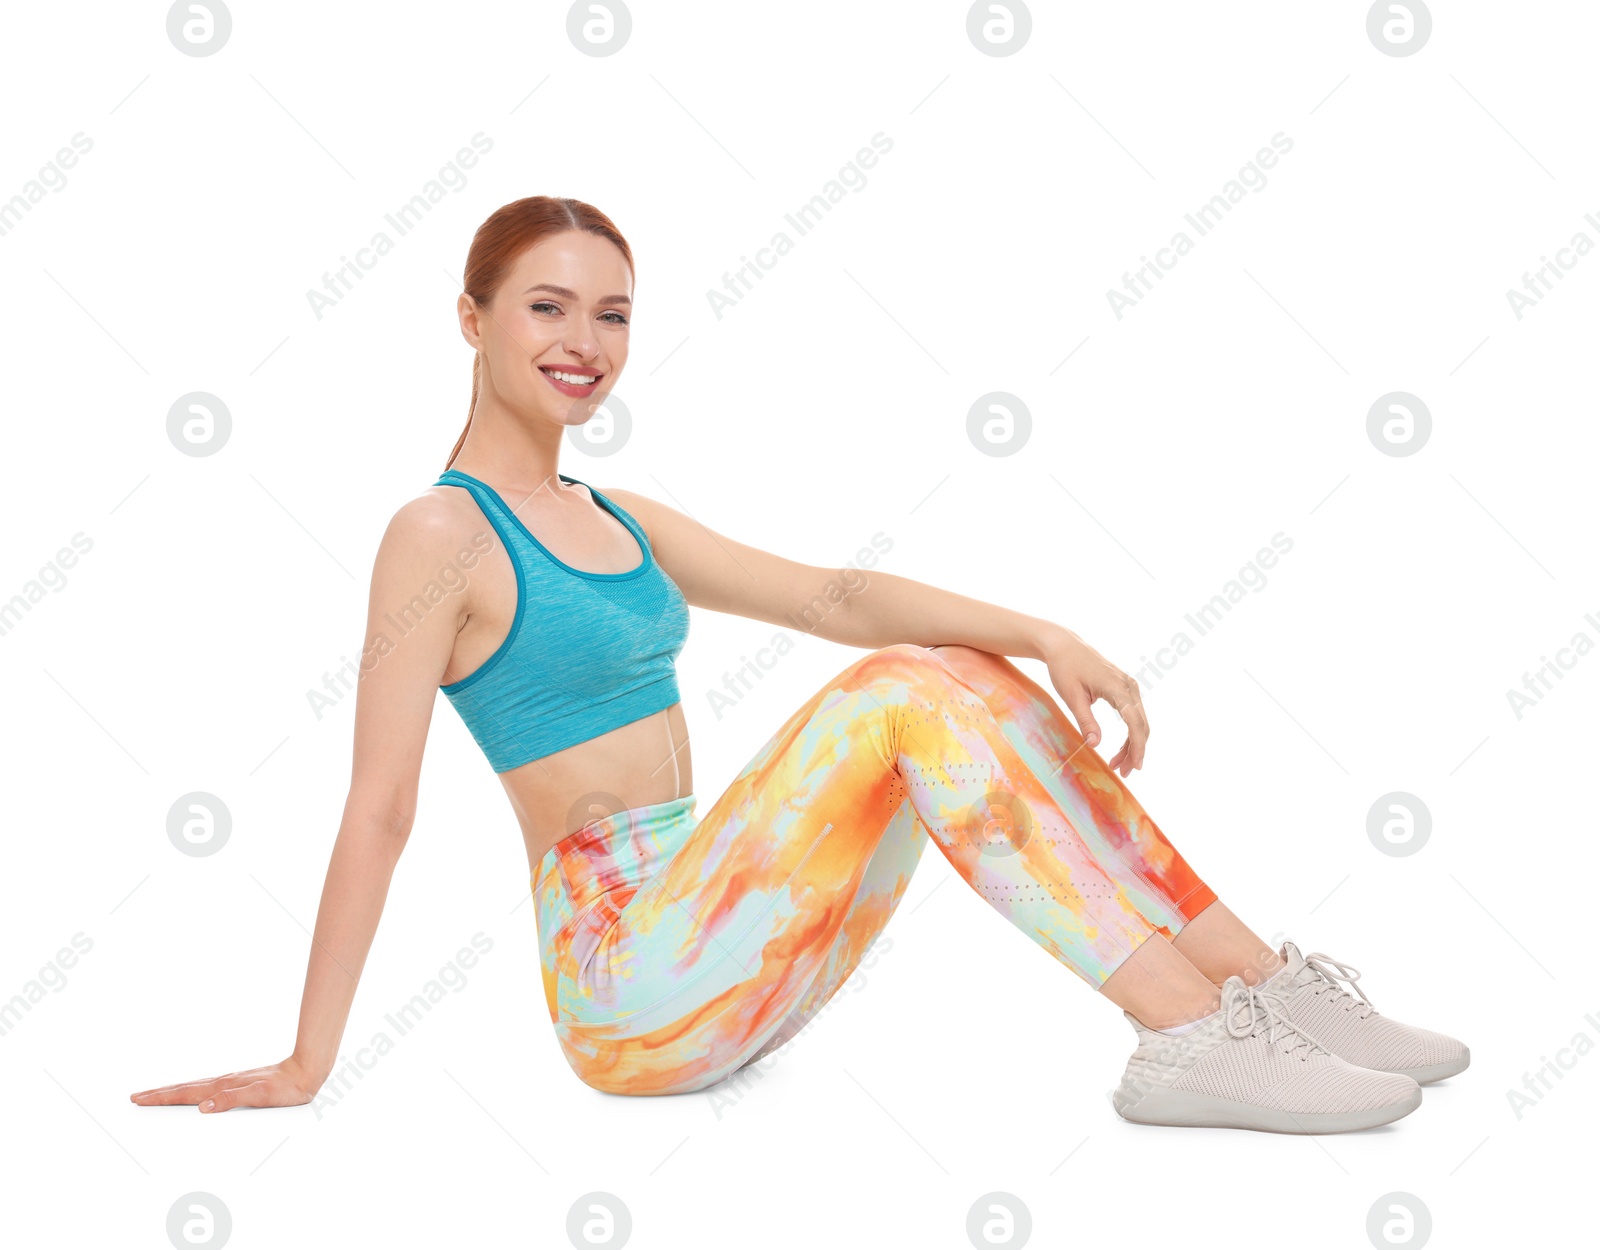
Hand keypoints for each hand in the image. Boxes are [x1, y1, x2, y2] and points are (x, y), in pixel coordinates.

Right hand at [131, 1054, 323, 1113]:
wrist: (306, 1072)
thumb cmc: (285, 1087)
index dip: (162, 1098)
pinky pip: (207, 1089)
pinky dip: (192, 1092)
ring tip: (155, 1095)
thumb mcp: (259, 1096)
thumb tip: (203, 1107)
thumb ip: (231, 1099)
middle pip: (185, 1088)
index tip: (139, 1099)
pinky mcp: (239, 1084)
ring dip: (172, 1092)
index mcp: (224, 1086)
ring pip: (194, 1087)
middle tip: (136, 1097)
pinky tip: (194, 1096)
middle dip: (159, 1094)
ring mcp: (230, 1082)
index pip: (186, 1094)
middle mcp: (224, 1082)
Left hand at [1043, 629, 1148, 775]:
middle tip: (1123, 772)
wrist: (1064, 646)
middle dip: (1135, 750)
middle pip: (1141, 724)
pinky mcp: (1125, 688)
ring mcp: (1129, 686)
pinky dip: (1130, 732)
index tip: (1134, 766)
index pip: (1134, 722)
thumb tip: (1095, 745)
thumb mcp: (1071, 696)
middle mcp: (1129, 686)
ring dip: (1132, 744)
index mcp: (1116, 687)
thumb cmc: (1065, 668)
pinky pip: (1134, 714)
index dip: (1136, 746)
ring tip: (1118, 764)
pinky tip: (1121, 747)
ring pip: (1140, 721)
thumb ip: (1085, 720)